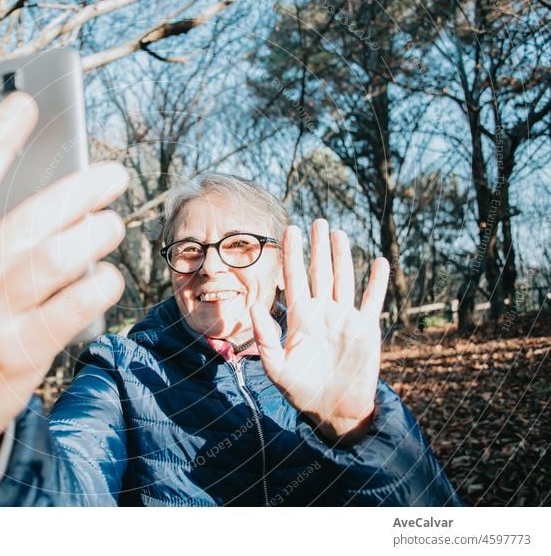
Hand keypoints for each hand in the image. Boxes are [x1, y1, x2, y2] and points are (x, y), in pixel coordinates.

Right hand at [0, 93, 127, 479]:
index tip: (26, 104)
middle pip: (25, 221)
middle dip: (76, 191)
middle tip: (113, 175)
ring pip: (51, 260)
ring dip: (93, 235)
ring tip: (114, 223)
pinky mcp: (14, 354)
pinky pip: (68, 310)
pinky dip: (96, 287)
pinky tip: (110, 276)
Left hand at [250, 219, 389, 445]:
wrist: (332, 409)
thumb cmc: (300, 390)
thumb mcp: (276, 366)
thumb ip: (265, 337)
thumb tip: (253, 306)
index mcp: (300, 316)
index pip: (293, 277)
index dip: (292, 254)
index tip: (289, 229)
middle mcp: (322, 311)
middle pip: (319, 271)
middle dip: (318, 247)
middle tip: (317, 221)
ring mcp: (344, 318)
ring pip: (344, 279)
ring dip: (343, 256)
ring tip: (339, 233)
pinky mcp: (366, 328)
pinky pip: (372, 300)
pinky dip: (376, 282)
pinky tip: (378, 262)